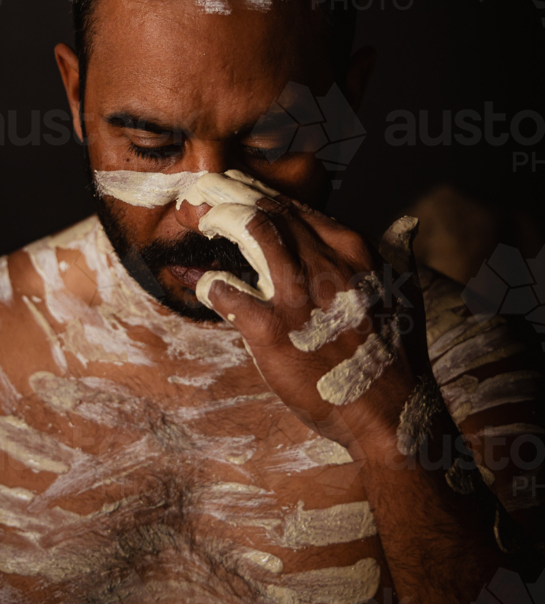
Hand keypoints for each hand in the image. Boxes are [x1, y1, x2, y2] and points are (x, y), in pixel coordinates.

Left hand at [179, 170, 425, 450]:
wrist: (392, 414)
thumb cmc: (397, 357)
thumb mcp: (406, 294)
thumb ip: (398, 252)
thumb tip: (408, 224)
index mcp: (354, 251)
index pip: (297, 207)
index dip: (259, 194)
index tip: (235, 189)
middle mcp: (326, 263)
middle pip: (269, 210)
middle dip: (229, 193)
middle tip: (201, 193)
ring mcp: (297, 294)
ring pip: (250, 229)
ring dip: (217, 217)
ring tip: (195, 218)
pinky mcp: (271, 330)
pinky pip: (225, 290)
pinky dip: (208, 282)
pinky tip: (203, 282)